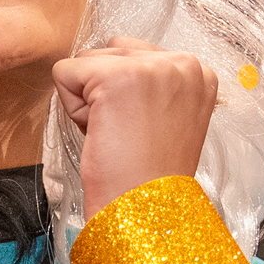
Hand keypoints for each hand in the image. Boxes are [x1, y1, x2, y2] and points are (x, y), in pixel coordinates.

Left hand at [52, 37, 217, 216]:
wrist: (146, 212)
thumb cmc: (150, 176)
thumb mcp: (166, 116)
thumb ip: (149, 84)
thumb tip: (106, 59)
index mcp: (198, 72)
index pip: (134, 55)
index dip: (125, 96)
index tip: (145, 130)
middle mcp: (183, 62)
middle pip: (110, 52)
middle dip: (105, 93)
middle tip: (128, 134)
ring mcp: (152, 67)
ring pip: (86, 60)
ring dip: (88, 99)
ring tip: (116, 134)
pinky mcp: (117, 76)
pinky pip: (65, 73)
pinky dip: (71, 107)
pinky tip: (100, 132)